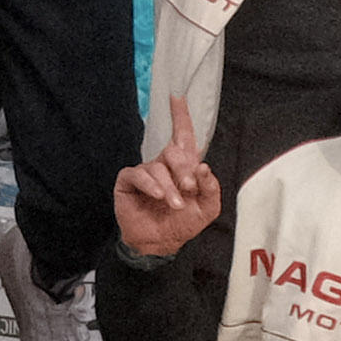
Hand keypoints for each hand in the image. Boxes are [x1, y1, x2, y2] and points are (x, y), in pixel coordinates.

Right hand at [115, 108, 222, 262]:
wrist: (160, 243)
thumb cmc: (183, 224)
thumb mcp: (207, 209)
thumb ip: (211, 188)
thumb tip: (204, 167)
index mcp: (184, 168)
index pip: (183, 136)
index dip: (181, 117)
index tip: (177, 97)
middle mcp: (164, 166)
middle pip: (173, 151)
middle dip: (183, 168)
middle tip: (189, 187)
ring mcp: (145, 173)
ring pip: (157, 166)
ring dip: (169, 187)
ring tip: (174, 204)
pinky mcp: (129, 181)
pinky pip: (139, 175)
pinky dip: (151, 185)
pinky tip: (158, 196)